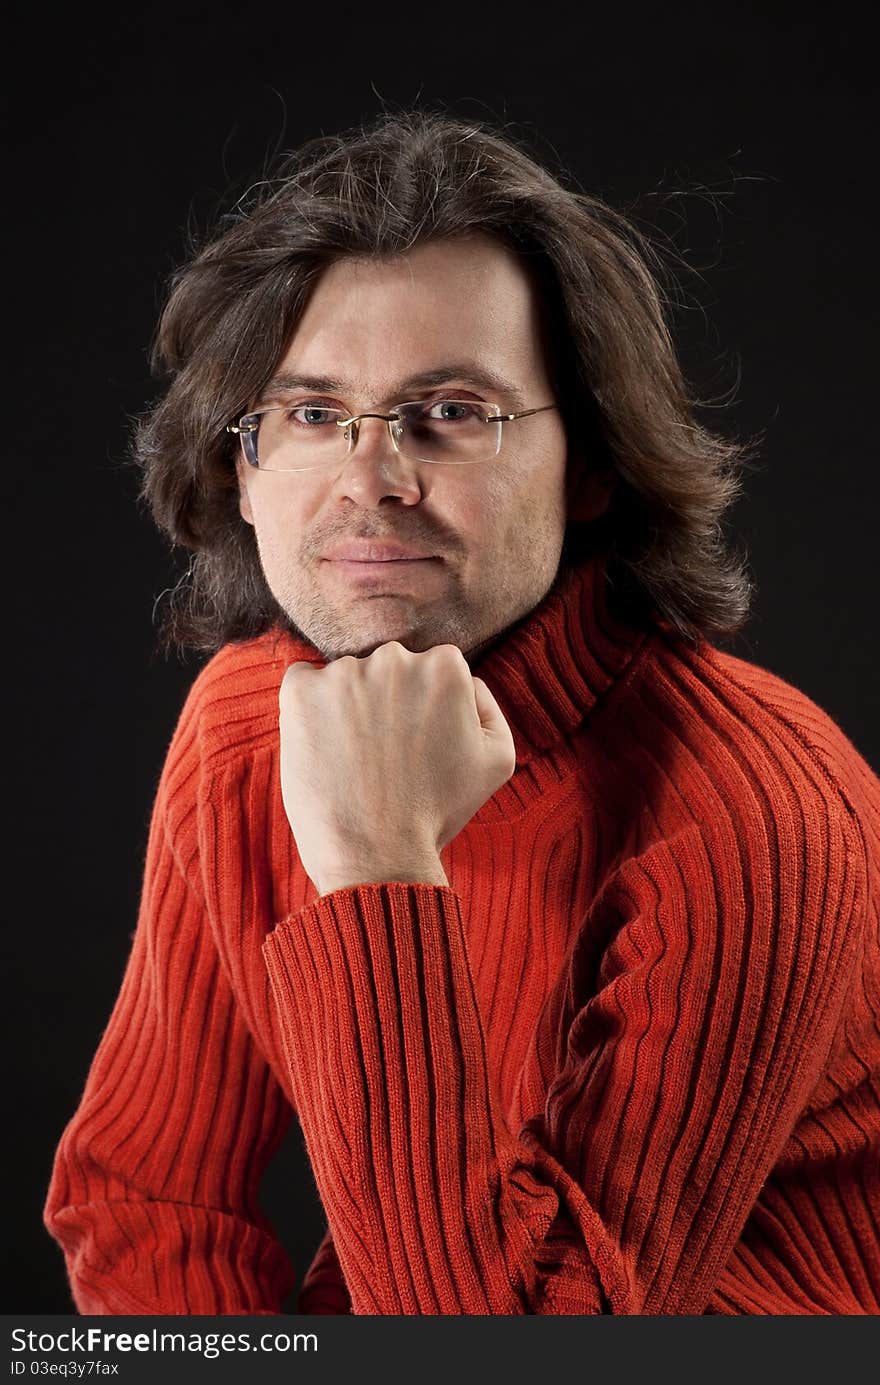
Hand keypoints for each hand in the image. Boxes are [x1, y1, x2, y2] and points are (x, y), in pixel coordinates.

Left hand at [278, 641, 516, 893]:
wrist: (378, 854)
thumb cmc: (437, 812)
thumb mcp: (496, 760)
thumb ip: (488, 706)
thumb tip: (465, 681)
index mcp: (444, 667)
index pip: (432, 668)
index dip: (423, 709)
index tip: (415, 743)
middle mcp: (395, 659)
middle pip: (388, 668)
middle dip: (385, 703)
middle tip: (385, 756)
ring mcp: (344, 673)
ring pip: (346, 679)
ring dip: (347, 708)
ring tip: (353, 762)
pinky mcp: (301, 692)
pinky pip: (302, 682)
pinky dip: (307, 708)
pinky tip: (322, 747)